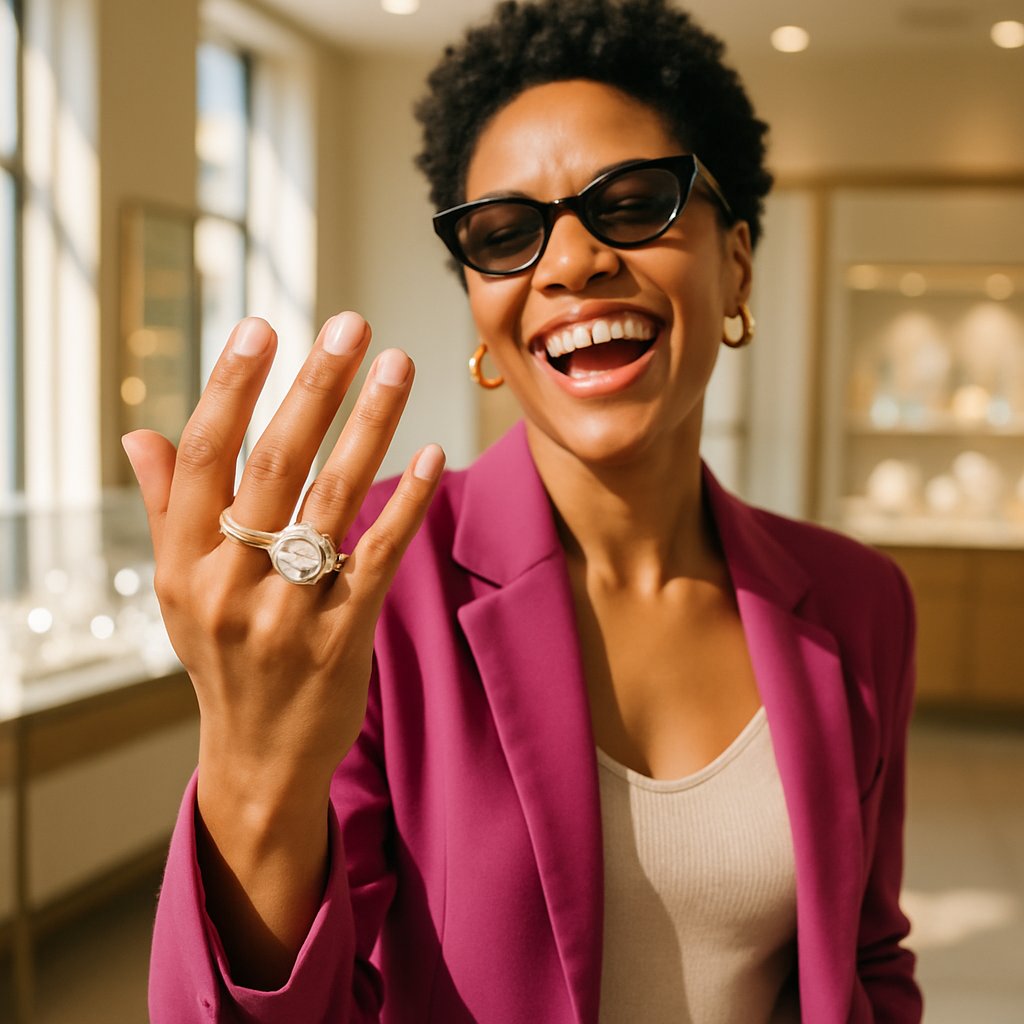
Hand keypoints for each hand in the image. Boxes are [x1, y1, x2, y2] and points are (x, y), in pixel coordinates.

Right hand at [123, 313, 443, 981]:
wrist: (260, 754)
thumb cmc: (222, 657)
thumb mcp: (181, 590)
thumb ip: (167, 509)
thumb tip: (138, 435)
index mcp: (184, 562)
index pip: (204, 456)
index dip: (232, 386)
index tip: (264, 325)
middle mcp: (229, 584)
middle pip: (274, 466)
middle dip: (315, 388)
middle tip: (350, 326)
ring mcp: (287, 614)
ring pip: (333, 500)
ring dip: (369, 425)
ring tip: (397, 365)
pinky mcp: (343, 638)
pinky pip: (379, 556)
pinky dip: (407, 503)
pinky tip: (432, 453)